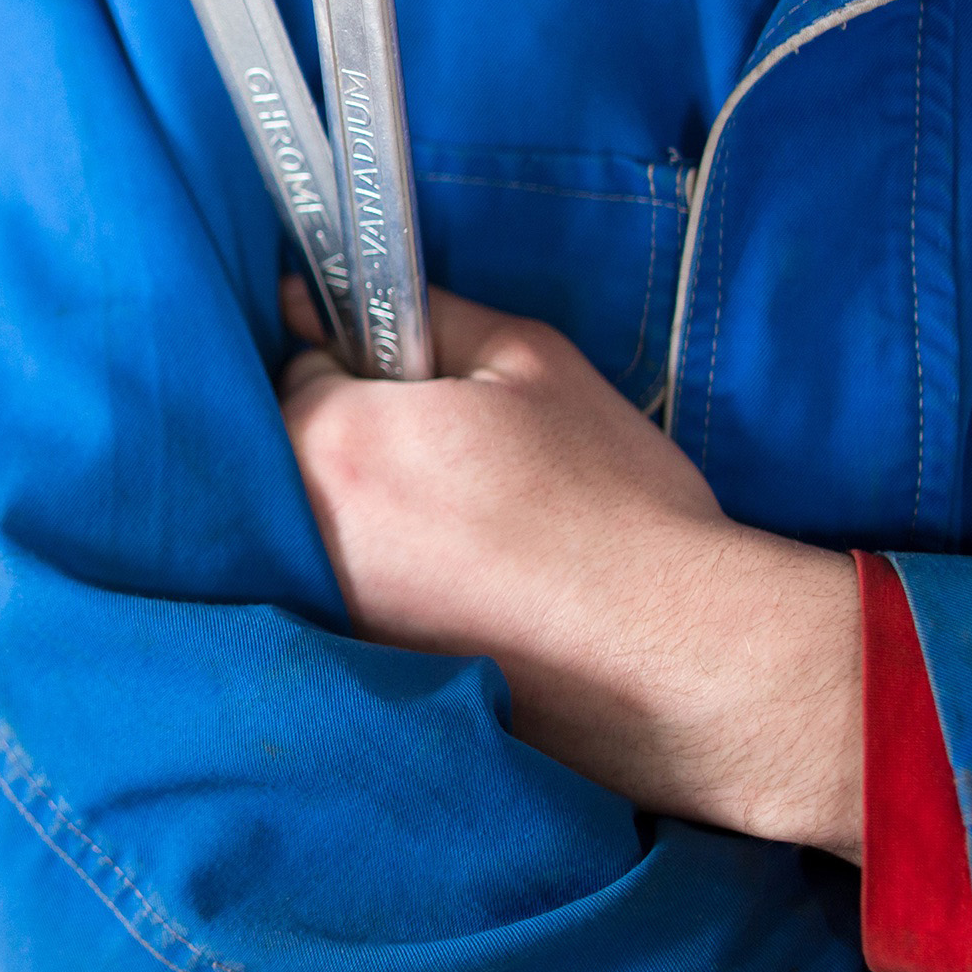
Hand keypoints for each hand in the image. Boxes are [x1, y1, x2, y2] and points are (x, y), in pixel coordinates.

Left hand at [280, 281, 862, 861]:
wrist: (673, 650)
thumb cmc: (608, 496)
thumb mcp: (529, 361)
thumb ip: (426, 315)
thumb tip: (328, 298)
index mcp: (338, 441)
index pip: (300, 371)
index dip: (362, 363)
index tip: (419, 380)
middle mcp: (309, 532)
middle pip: (297, 452)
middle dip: (355, 434)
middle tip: (452, 450)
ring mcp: (332, 612)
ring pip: (320, 524)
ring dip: (371, 508)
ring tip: (468, 517)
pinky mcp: (367, 672)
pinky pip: (351, 591)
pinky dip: (391, 574)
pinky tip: (466, 577)